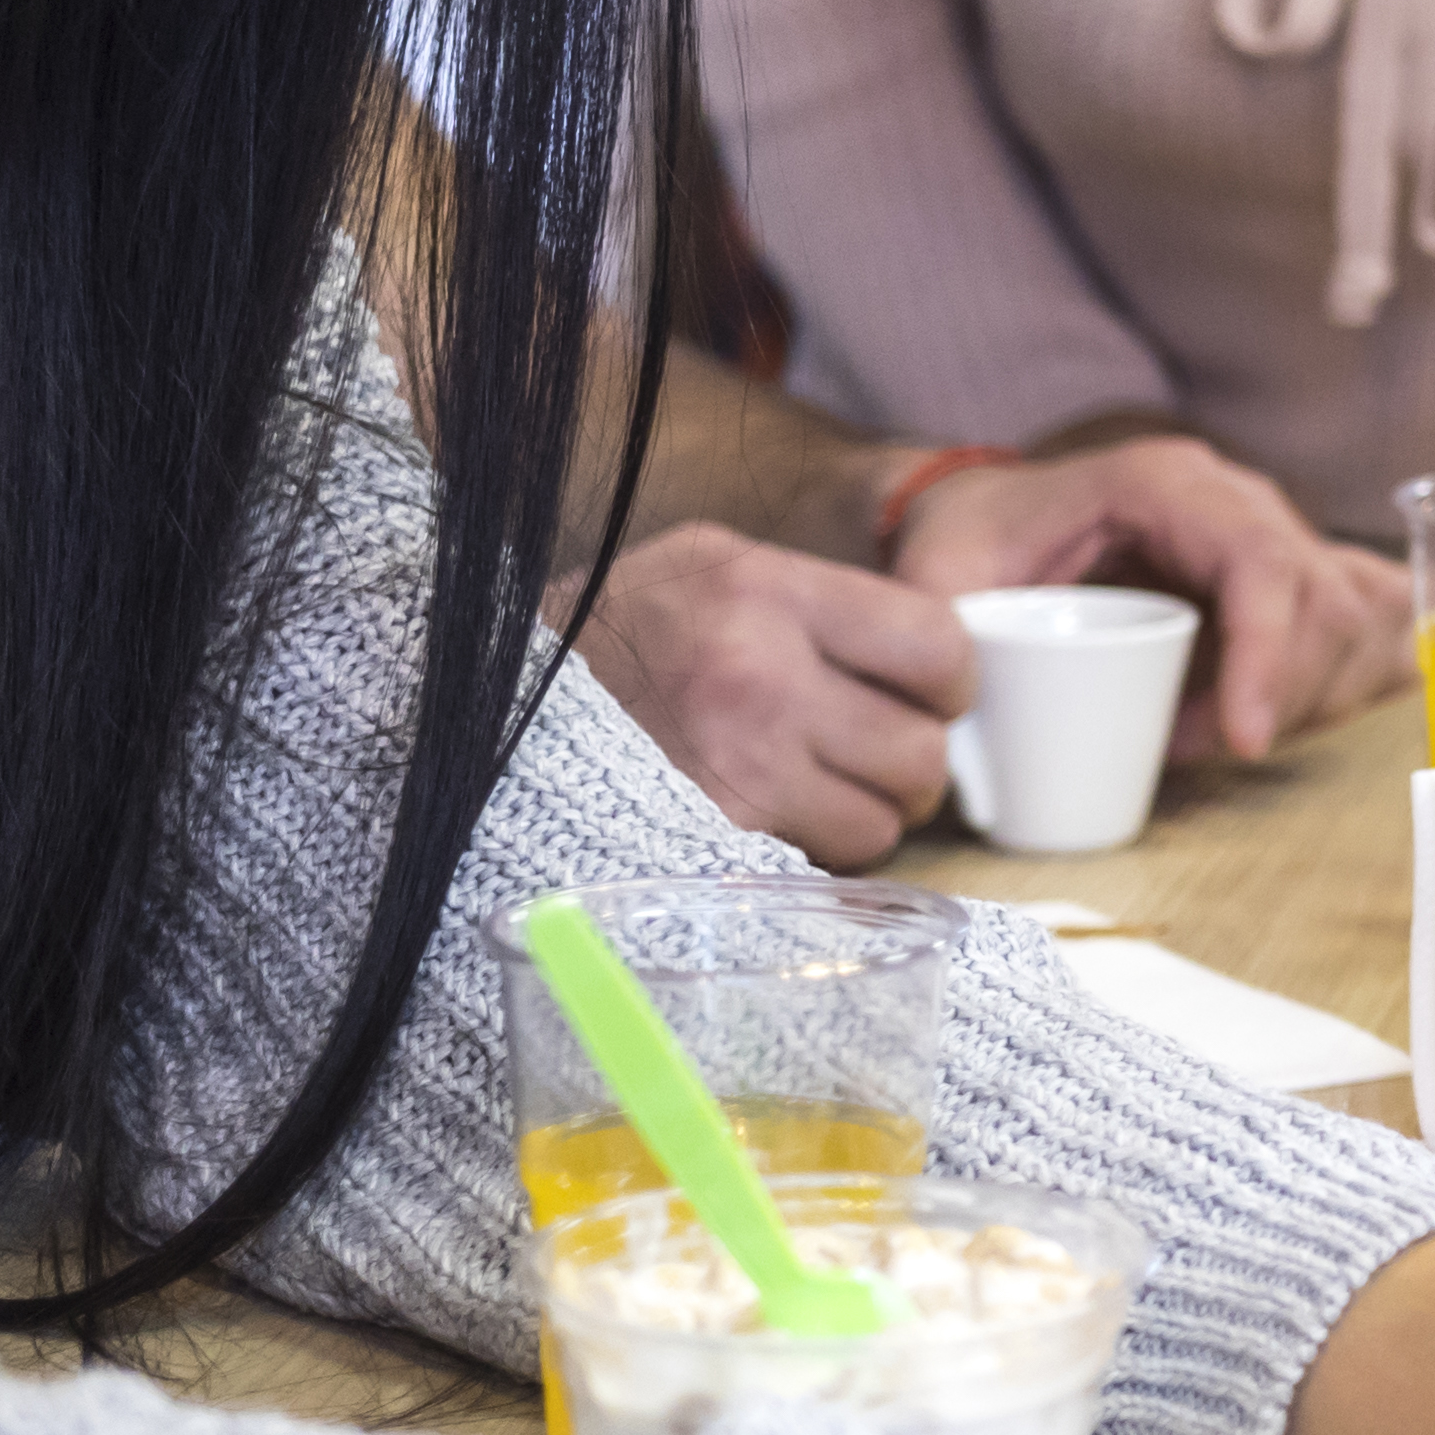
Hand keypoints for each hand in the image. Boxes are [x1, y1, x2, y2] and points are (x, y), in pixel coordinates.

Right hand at [567, 521, 968, 867]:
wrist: (487, 699)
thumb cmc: (616, 633)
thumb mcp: (713, 565)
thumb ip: (822, 602)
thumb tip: (937, 660)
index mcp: (766, 588)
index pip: (936, 647)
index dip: (946, 684)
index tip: (923, 695)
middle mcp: (756, 673)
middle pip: (920, 752)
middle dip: (909, 766)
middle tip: (870, 756)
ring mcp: (732, 766)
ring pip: (880, 826)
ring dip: (863, 818)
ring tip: (813, 790)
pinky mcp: (707, 839)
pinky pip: (817, 869)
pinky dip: (810, 858)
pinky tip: (768, 821)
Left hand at [890, 433, 1410, 763]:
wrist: (988, 510)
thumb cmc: (971, 537)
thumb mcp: (937, 573)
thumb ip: (943, 632)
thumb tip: (969, 721)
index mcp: (1164, 484)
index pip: (1260, 561)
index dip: (1268, 654)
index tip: (1245, 742)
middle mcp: (1235, 495)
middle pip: (1323, 598)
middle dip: (1286, 696)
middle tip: (1203, 750)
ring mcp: (1269, 527)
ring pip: (1351, 616)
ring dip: (1309, 697)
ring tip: (1218, 736)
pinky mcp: (1282, 566)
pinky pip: (1359, 616)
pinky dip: (1344, 676)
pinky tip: (1294, 712)